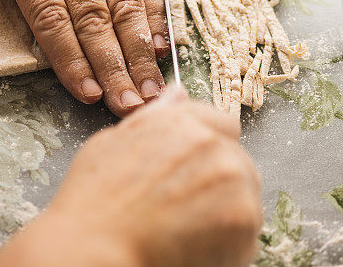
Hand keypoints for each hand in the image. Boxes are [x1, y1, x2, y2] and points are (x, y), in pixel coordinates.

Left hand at [0, 0, 168, 116]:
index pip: (51, 18)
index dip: (71, 61)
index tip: (88, 96)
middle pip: (94, 19)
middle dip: (113, 69)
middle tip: (130, 111)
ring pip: (126, 3)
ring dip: (141, 51)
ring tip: (154, 89)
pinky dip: (158, 11)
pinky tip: (164, 42)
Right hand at [0, 87, 262, 266]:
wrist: (95, 249)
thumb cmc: (95, 202)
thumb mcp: (114, 141)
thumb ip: (156, 117)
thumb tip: (178, 93)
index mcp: (182, 121)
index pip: (223, 125)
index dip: (209, 152)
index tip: (195, 175)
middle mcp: (212, 143)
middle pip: (237, 162)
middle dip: (219, 185)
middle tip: (184, 211)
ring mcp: (232, 178)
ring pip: (246, 197)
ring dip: (225, 216)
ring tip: (185, 233)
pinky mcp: (244, 218)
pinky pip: (247, 234)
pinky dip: (229, 248)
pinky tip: (193, 250)